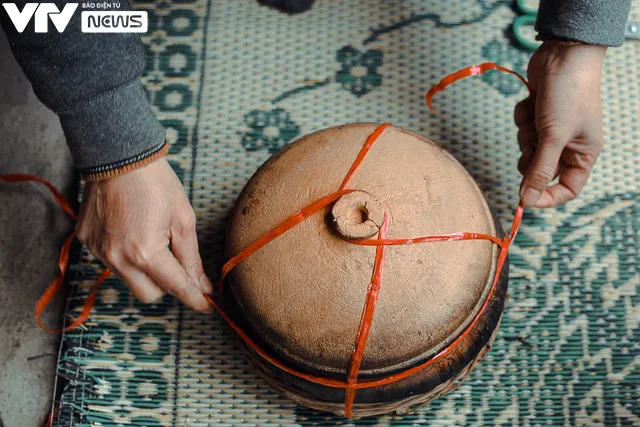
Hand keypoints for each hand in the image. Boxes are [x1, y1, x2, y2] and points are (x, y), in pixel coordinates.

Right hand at [76, 158, 212, 312]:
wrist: (119, 155)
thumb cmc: (156, 183)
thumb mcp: (183, 219)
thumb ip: (191, 258)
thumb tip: (201, 285)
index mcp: (146, 252)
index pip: (175, 287)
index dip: (194, 299)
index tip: (207, 306)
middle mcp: (118, 258)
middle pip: (149, 295)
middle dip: (167, 286)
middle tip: (178, 265)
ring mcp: (99, 251)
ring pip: (129, 280)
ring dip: (146, 270)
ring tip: (153, 238)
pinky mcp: (87, 242)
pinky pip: (112, 262)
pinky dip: (126, 256)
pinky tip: (132, 231)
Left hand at [515, 42, 605, 207]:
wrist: (563, 54)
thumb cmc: (568, 94)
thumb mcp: (554, 136)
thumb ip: (540, 170)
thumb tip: (527, 201)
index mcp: (583, 153)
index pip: (567, 189)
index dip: (547, 197)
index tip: (525, 199)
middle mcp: (569, 144)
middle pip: (541, 170)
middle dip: (531, 158)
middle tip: (532, 144)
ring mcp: (552, 129)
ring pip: (527, 148)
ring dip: (525, 134)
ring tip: (535, 117)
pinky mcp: (537, 115)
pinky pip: (521, 128)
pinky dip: (522, 117)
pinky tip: (531, 102)